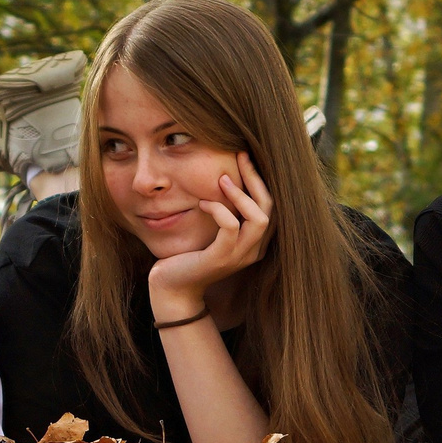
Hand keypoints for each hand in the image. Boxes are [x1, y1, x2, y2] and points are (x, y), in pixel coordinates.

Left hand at [145, 153, 272, 321]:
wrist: (172, 287)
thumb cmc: (189, 255)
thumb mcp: (211, 230)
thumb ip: (224, 212)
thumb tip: (223, 177)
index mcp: (254, 242)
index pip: (269, 205)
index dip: (260, 179)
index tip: (245, 156)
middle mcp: (253, 250)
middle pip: (269, 208)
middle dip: (255, 178)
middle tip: (240, 156)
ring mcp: (239, 256)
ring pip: (258, 218)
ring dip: (240, 194)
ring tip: (221, 179)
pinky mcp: (221, 258)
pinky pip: (230, 227)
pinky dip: (218, 209)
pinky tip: (202, 203)